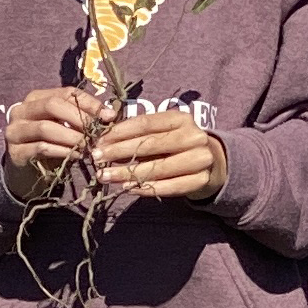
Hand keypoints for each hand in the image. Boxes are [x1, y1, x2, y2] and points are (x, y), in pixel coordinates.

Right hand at [0, 87, 103, 204]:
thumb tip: (110, 114)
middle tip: (96, 132)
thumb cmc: (50, 145)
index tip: (109, 116)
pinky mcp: (15, 151)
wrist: (26, 172)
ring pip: (46, 128)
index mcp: (36, 98)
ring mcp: (15, 131)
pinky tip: (76, 156)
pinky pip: (41, 148)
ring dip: (72, 137)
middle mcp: (21, 110)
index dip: (89, 103)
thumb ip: (81, 118)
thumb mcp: (65, 127)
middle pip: (52, 105)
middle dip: (79, 118)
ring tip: (88, 146)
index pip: (66, 93)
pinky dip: (62, 151)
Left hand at [91, 109, 228, 201]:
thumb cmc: (176, 144)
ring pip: (158, 168)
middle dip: (119, 152)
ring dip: (128, 173)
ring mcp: (200, 159)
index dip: (120, 132)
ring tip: (106, 176)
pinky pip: (169, 187)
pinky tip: (127, 188)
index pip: (147, 123)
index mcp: (182, 119)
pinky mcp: (200, 180)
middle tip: (96, 159)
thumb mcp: (163, 131)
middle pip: (150, 145)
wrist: (211, 161)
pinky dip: (146, 189)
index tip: (99, 141)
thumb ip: (139, 133)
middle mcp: (194, 136)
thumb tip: (104, 140)